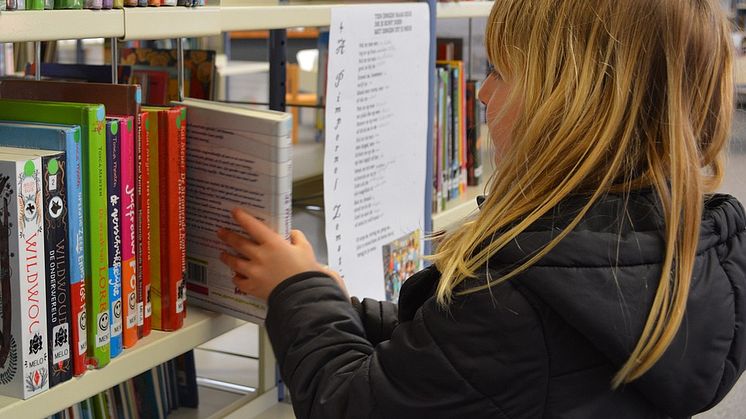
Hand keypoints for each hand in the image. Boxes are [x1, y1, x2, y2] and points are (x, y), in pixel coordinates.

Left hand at [217, 208, 344, 301]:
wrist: (302, 294)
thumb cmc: (305, 272)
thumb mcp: (306, 249)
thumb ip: (297, 238)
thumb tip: (292, 234)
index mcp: (273, 244)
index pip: (253, 226)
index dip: (242, 218)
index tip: (235, 213)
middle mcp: (260, 256)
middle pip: (238, 243)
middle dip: (227, 236)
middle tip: (221, 232)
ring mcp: (254, 272)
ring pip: (234, 262)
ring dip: (227, 257)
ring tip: (222, 254)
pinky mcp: (253, 287)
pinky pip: (239, 281)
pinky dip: (236, 278)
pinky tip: (235, 276)